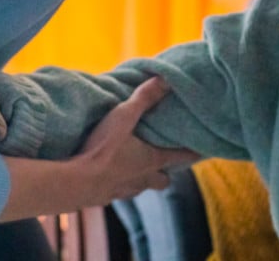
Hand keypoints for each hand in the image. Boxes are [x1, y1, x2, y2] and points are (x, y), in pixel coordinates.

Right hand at [70, 76, 200, 201]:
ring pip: (141, 188)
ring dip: (141, 179)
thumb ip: (144, 98)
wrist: (76, 183)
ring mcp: (125, 191)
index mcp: (152, 160)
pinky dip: (118, 184)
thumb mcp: (124, 117)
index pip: (180, 157)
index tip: (202, 150)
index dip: (192, 153)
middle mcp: (143, 179)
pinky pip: (119, 192)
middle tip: (163, 161)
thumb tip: (166, 79)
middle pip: (163, 180)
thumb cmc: (104, 149)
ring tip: (133, 168)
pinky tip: (109, 176)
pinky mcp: (106, 198)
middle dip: (164, 172)